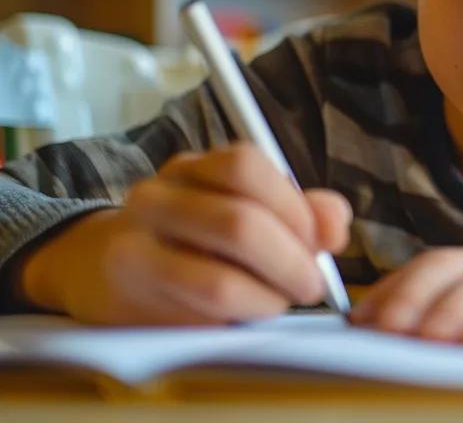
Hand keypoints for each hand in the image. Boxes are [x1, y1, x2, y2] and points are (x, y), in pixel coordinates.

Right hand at [18, 145, 351, 325]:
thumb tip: (335, 224)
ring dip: (269, 297)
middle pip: (240, 223)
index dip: (296, 209)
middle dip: (292, 262)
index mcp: (195, 167)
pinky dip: (240, 315)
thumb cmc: (197, 238)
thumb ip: (302, 212)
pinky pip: (199, 314)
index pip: (247, 168)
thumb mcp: (252, 210)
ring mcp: (137, 247)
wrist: (107, 269)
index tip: (322, 242)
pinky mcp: (129, 299)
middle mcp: (158, 196)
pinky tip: (248, 312)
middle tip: (311, 283)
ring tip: (281, 300)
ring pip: (220, 279)